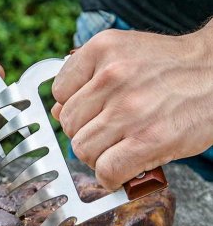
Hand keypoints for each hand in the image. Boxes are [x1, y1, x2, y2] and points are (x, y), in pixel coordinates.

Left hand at [51, 24, 212, 189]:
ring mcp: (129, 108)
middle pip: (69, 126)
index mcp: (102, 49)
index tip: (94, 112)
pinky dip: (111, 176)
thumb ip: (86, 81)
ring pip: (83, 150)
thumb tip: (56, 112)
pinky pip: (106, 170)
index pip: (59, 93)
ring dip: (99, 157)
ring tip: (121, 148)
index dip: (75, 108)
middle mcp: (113, 75)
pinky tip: (125, 168)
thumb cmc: (169, 70)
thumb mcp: (124, 56)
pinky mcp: (148, 139)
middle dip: (86, 134)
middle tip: (111, 133)